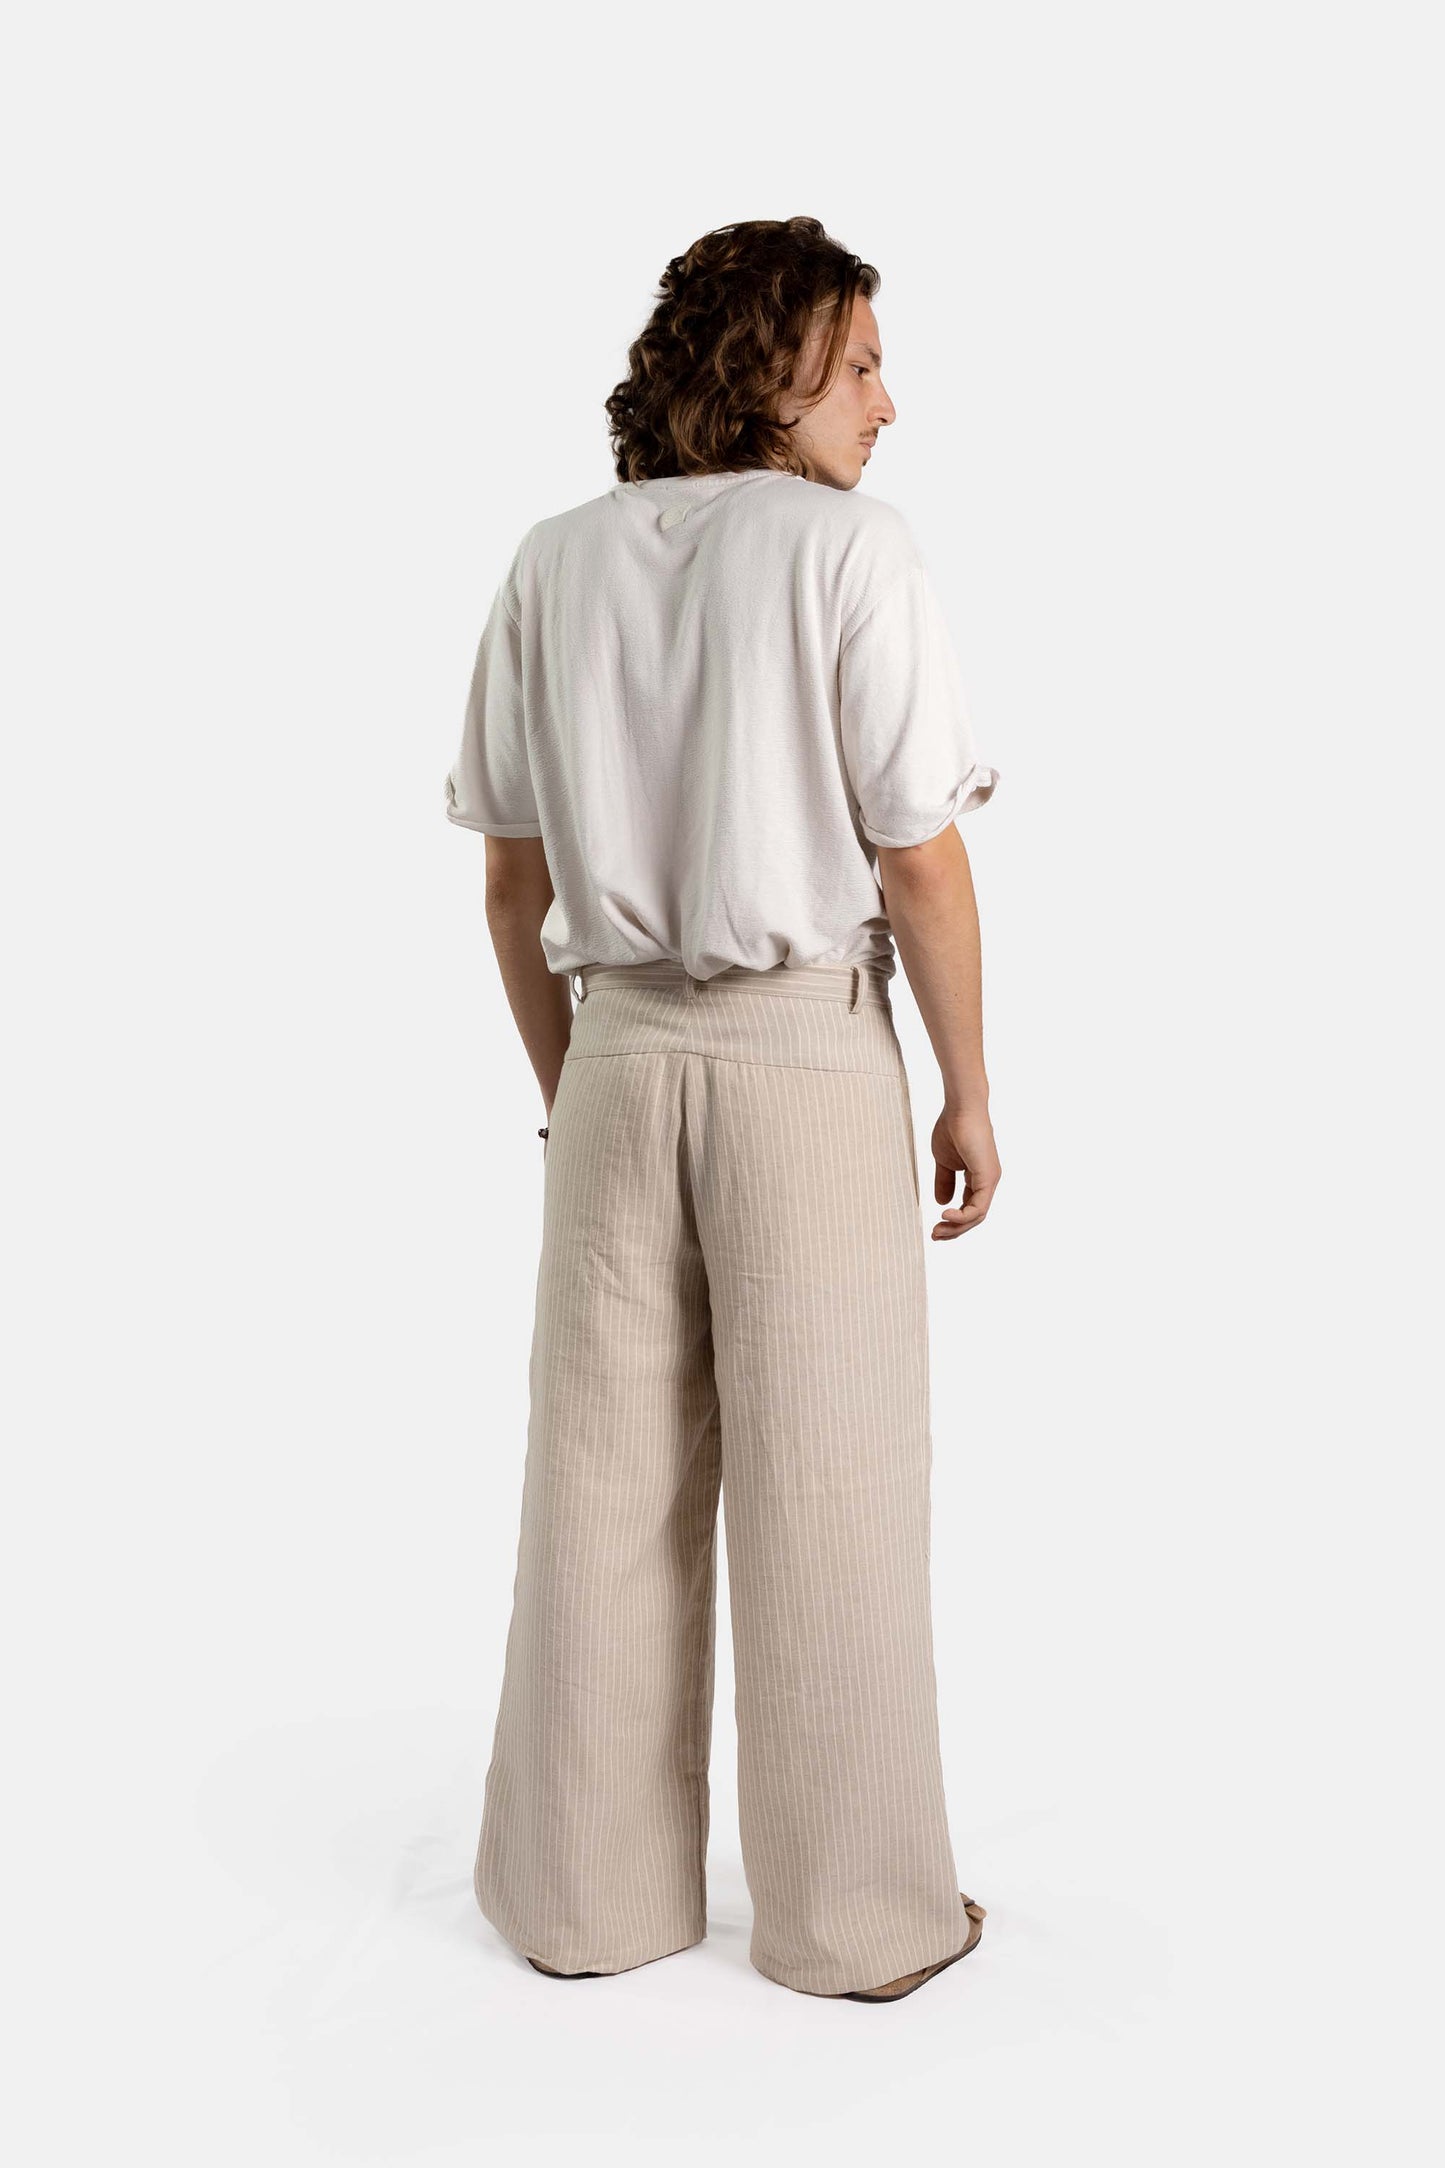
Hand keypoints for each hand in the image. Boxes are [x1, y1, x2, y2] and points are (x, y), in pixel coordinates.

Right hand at [929, 1105, 1000, 1238]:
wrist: (960, 1109)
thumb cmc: (952, 1128)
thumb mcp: (944, 1162)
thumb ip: (944, 1182)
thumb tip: (941, 1203)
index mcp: (978, 1178)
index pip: (969, 1209)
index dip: (952, 1222)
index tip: (934, 1228)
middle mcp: (987, 1182)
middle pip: (974, 1217)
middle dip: (953, 1230)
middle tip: (935, 1236)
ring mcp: (990, 1180)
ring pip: (977, 1216)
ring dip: (956, 1227)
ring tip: (938, 1230)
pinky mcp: (988, 1178)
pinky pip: (978, 1207)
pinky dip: (962, 1216)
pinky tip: (945, 1215)